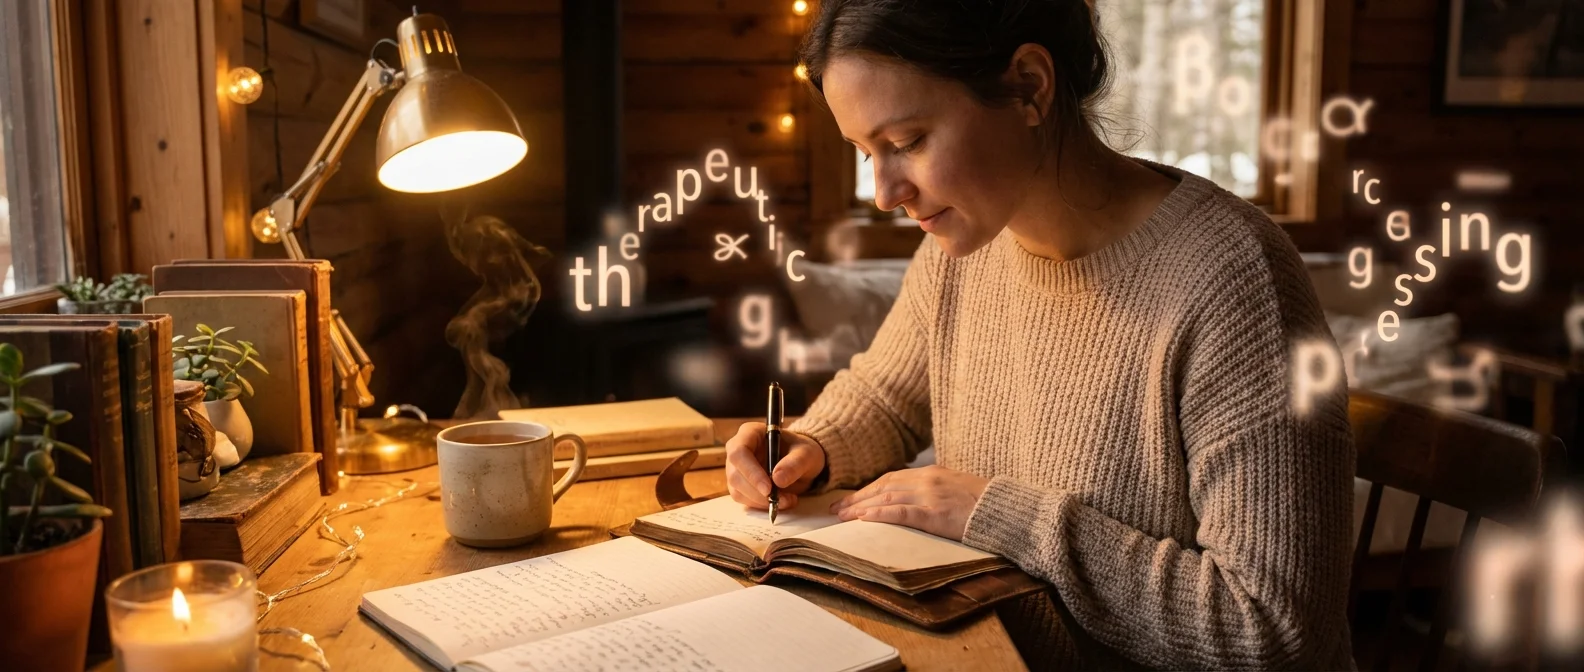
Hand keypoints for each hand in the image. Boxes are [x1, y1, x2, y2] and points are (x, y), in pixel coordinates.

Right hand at [725, 422, 826, 510]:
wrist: (801, 462)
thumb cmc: (801, 451)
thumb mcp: (806, 453)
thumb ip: (794, 463)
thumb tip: (778, 479)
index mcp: (750, 433)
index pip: (739, 452)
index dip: (750, 472)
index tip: (768, 489)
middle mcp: (738, 450)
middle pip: (735, 474)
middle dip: (758, 492)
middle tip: (782, 499)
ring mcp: (737, 469)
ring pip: (738, 491)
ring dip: (762, 501)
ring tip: (788, 500)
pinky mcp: (740, 485)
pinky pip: (744, 500)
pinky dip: (762, 505)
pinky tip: (780, 501)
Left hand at [829, 465, 989, 540]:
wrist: (1007, 510)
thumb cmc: (985, 505)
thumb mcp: (957, 490)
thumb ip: (935, 491)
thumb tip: (915, 502)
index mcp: (932, 473)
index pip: (891, 478)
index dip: (868, 489)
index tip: (851, 499)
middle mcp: (928, 480)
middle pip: (883, 486)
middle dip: (857, 498)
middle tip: (836, 509)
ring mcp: (931, 496)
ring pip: (887, 498)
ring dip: (861, 507)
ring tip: (842, 516)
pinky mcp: (935, 514)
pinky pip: (901, 513)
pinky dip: (879, 514)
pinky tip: (864, 520)